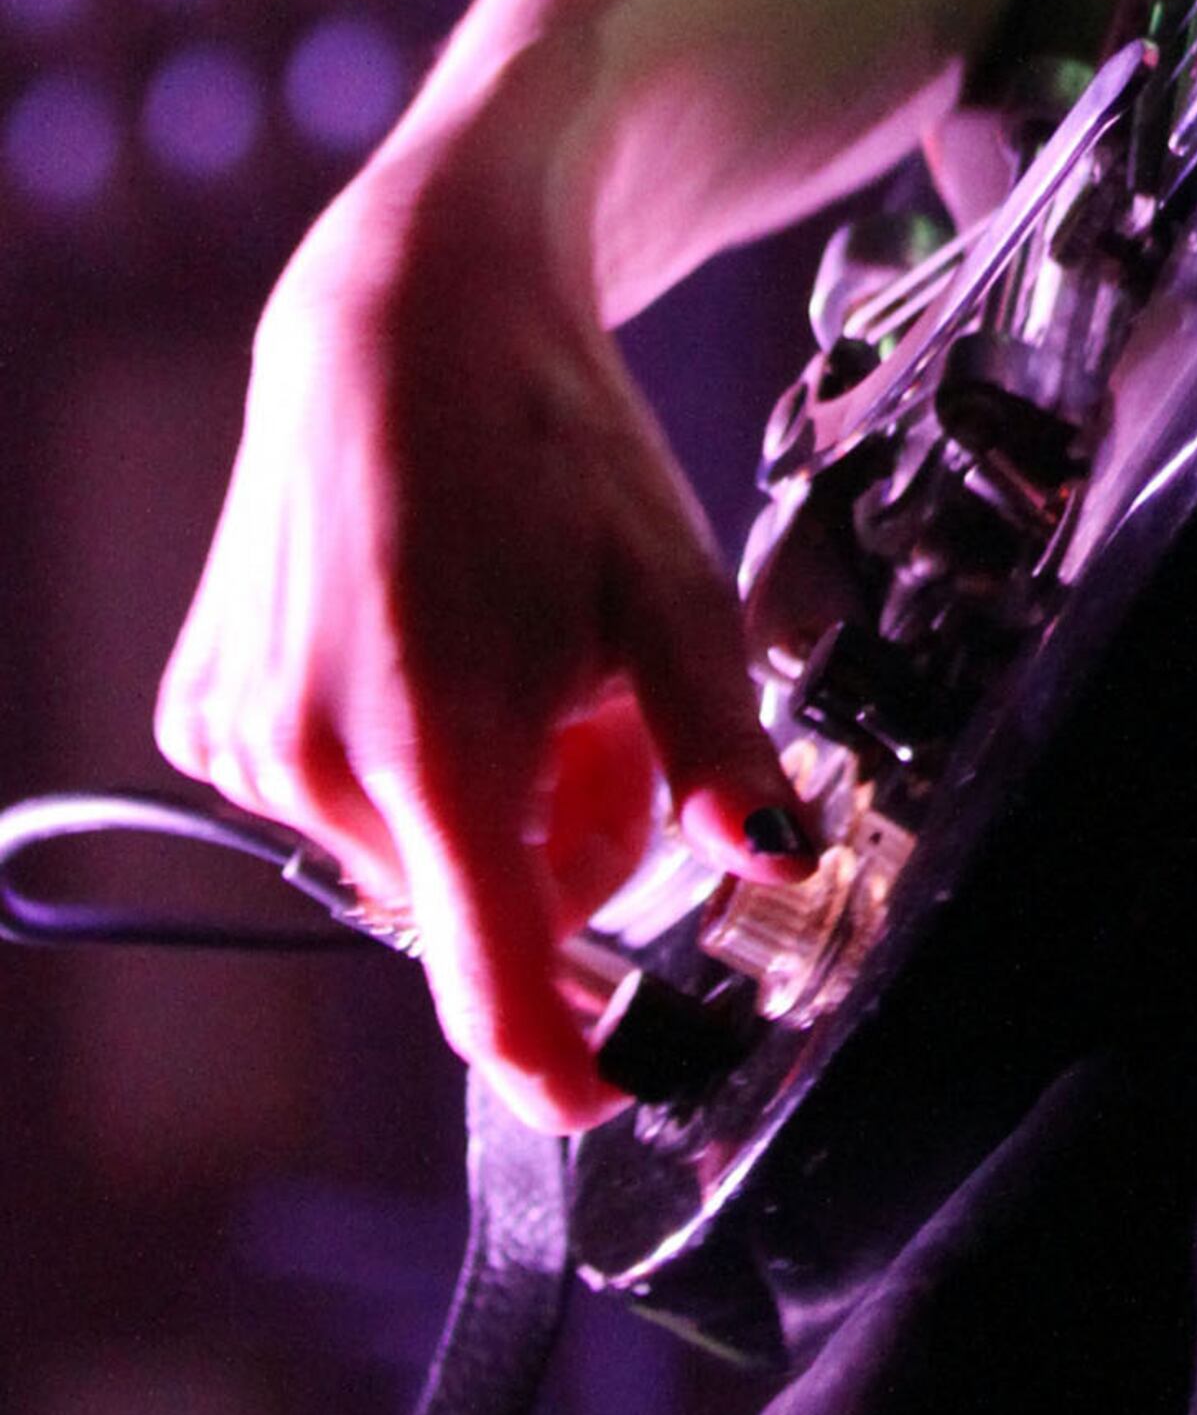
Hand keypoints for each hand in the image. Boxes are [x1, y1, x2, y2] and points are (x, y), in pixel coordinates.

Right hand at [156, 145, 806, 1128]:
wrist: (407, 323)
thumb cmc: (550, 449)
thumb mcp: (674, 593)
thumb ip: (722, 753)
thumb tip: (778, 865)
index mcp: (441, 748)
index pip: (492, 989)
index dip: (560, 1061)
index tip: (610, 1091)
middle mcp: (316, 765)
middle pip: (472, 907)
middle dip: (554, 847)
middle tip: (594, 713)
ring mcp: (243, 745)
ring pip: (401, 857)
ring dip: (473, 800)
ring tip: (510, 655)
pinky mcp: (200, 718)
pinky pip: (323, 804)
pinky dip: (387, 762)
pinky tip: (417, 647)